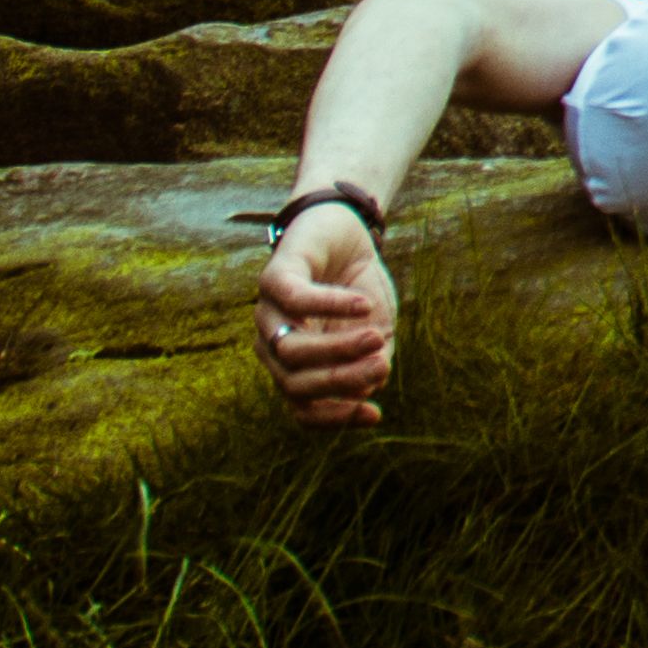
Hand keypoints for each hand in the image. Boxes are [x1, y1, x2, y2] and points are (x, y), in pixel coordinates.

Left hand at [256, 206, 394, 427]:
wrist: (346, 230)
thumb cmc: (359, 288)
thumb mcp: (375, 331)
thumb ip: (370, 361)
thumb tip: (367, 388)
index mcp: (295, 367)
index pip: (303, 407)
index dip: (335, 418)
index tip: (376, 414)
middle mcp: (274, 345)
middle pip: (294, 383)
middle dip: (340, 380)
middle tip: (380, 366)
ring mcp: (267, 313)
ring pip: (292, 349)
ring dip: (338, 348)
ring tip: (375, 337)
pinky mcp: (272, 277)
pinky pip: (295, 301)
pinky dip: (331, 306)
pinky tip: (363, 304)